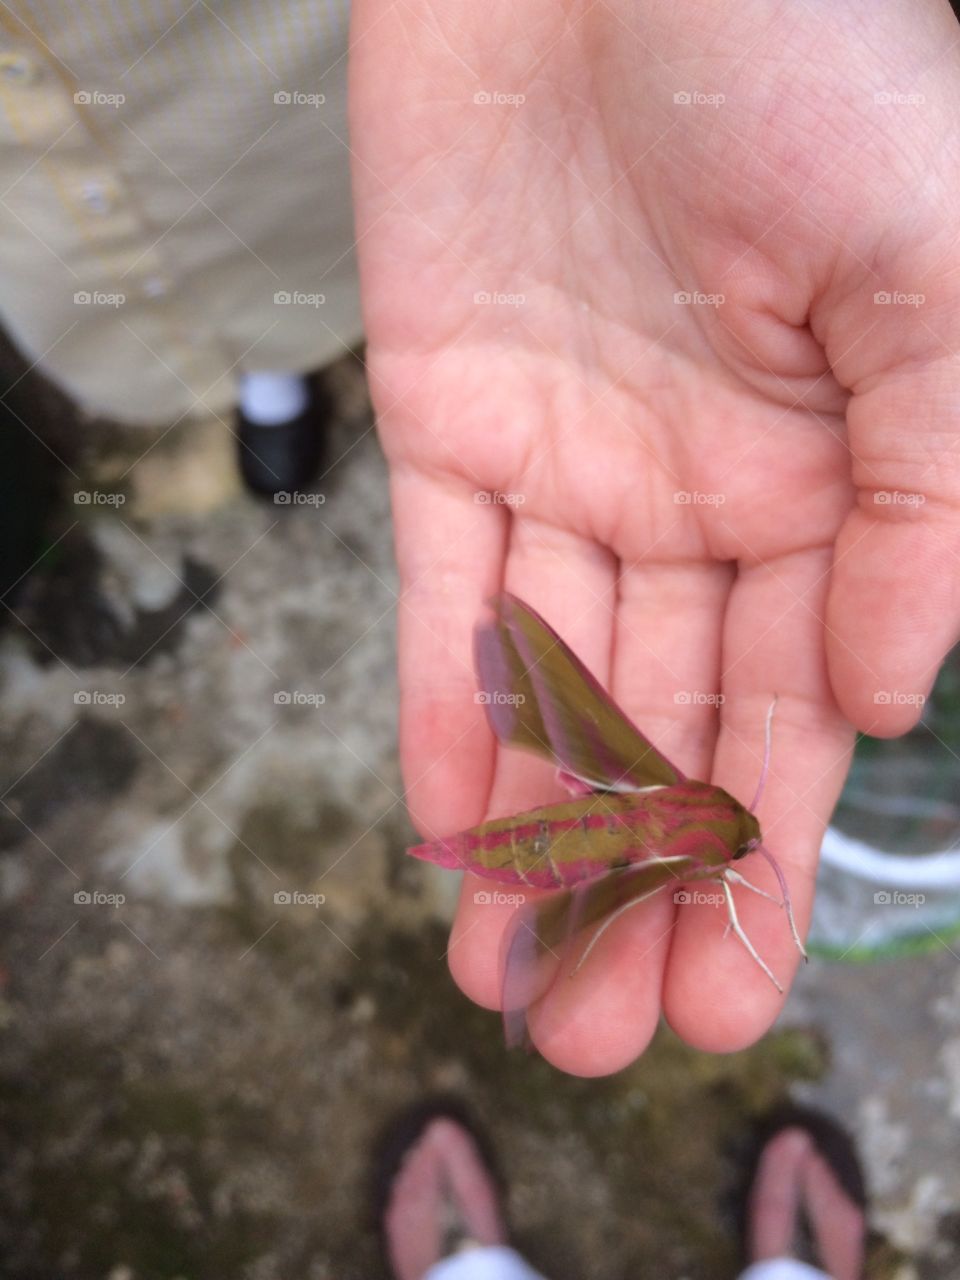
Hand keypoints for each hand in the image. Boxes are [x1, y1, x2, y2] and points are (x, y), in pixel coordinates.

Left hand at [350, 0, 959, 1074]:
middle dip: (630, 886)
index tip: (716, 999)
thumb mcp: (931, 278)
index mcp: (830, 479)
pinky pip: (446, 593)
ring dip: (527, 834)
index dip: (750, 861)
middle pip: (662, 729)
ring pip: (547, 685)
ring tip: (504, 978)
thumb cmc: (801, 61)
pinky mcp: (450, 419)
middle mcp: (700, 495)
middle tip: (597, 1038)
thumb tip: (883, 701)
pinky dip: (444, 708)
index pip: (789, 712)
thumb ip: (928, 498)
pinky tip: (445, 832)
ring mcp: (570, 463)